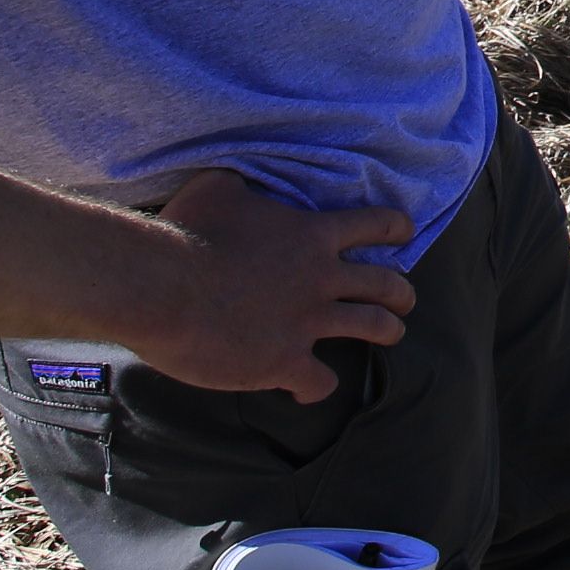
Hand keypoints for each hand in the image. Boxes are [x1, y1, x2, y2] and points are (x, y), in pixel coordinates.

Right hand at [130, 168, 416, 401]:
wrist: (163, 289)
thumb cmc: (186, 234)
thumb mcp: (216, 188)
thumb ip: (238, 184)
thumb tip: (234, 179)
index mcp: (312, 236)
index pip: (375, 225)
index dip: (395, 229)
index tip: (405, 233)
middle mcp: (321, 278)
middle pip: (385, 284)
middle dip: (402, 292)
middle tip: (406, 298)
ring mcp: (307, 322)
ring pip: (372, 327)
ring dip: (388, 331)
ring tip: (392, 334)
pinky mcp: (284, 361)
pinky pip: (319, 381)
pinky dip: (318, 386)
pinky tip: (307, 389)